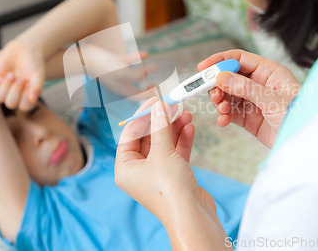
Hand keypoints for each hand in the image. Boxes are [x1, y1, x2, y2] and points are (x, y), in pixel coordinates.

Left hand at [0, 39, 44, 110]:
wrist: (23, 50)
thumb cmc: (33, 63)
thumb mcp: (38, 73)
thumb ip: (37, 86)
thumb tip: (33, 99)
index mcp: (28, 97)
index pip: (24, 107)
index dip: (24, 97)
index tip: (28, 84)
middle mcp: (16, 97)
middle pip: (11, 104)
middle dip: (14, 91)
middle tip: (19, 78)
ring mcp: (4, 91)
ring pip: (0, 98)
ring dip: (5, 86)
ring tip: (11, 74)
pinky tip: (0, 77)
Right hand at [80, 46, 156, 99]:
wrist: (85, 56)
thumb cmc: (103, 67)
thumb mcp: (123, 73)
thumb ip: (136, 76)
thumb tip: (146, 76)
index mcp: (121, 89)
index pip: (137, 97)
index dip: (148, 96)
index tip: (157, 92)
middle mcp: (119, 82)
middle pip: (135, 88)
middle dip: (146, 87)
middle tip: (155, 84)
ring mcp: (115, 72)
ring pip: (133, 74)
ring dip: (144, 72)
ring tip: (153, 67)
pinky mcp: (112, 61)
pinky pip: (128, 61)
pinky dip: (137, 59)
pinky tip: (146, 54)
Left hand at [115, 99, 215, 223]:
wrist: (192, 215)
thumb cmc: (170, 190)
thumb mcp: (162, 152)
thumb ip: (160, 127)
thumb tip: (159, 106)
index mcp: (125, 168)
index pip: (129, 135)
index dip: (142, 116)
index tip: (155, 101)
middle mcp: (138, 172)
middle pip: (148, 138)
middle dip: (161, 121)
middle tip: (172, 105)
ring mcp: (157, 174)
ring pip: (164, 144)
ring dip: (174, 128)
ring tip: (185, 114)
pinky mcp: (174, 176)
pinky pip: (175, 153)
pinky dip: (181, 140)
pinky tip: (189, 128)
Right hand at [198, 49, 300, 148]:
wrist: (306, 143)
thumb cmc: (299, 116)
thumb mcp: (272, 100)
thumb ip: (246, 88)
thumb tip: (221, 77)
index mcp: (269, 72)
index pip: (239, 59)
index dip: (220, 60)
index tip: (203, 67)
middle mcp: (260, 84)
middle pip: (230, 77)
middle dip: (218, 85)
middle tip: (212, 95)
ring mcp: (254, 101)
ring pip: (228, 95)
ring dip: (220, 101)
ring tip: (221, 110)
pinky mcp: (250, 118)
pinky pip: (231, 112)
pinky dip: (224, 115)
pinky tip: (223, 120)